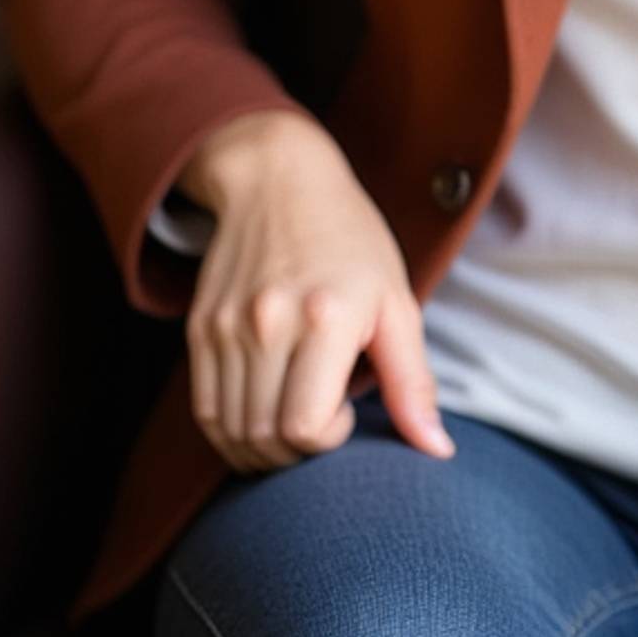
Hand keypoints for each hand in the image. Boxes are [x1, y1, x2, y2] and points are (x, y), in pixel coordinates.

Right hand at [178, 111, 457, 473]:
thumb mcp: (396, 301)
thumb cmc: (351, 241)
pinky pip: (204, 411)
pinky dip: (230, 432)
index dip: (327, 441)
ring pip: (230, 432)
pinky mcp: (199, 328)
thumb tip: (438, 451)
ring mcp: (227, 325)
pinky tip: (260, 415)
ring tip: (292, 425)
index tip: (345, 414)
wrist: (278, 180)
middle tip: (319, 427)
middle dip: (296, 456)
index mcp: (326, 316)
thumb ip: (413, 381)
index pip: (305, 427)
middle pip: (265, 437)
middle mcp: (269, 321)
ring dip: (261, 451)